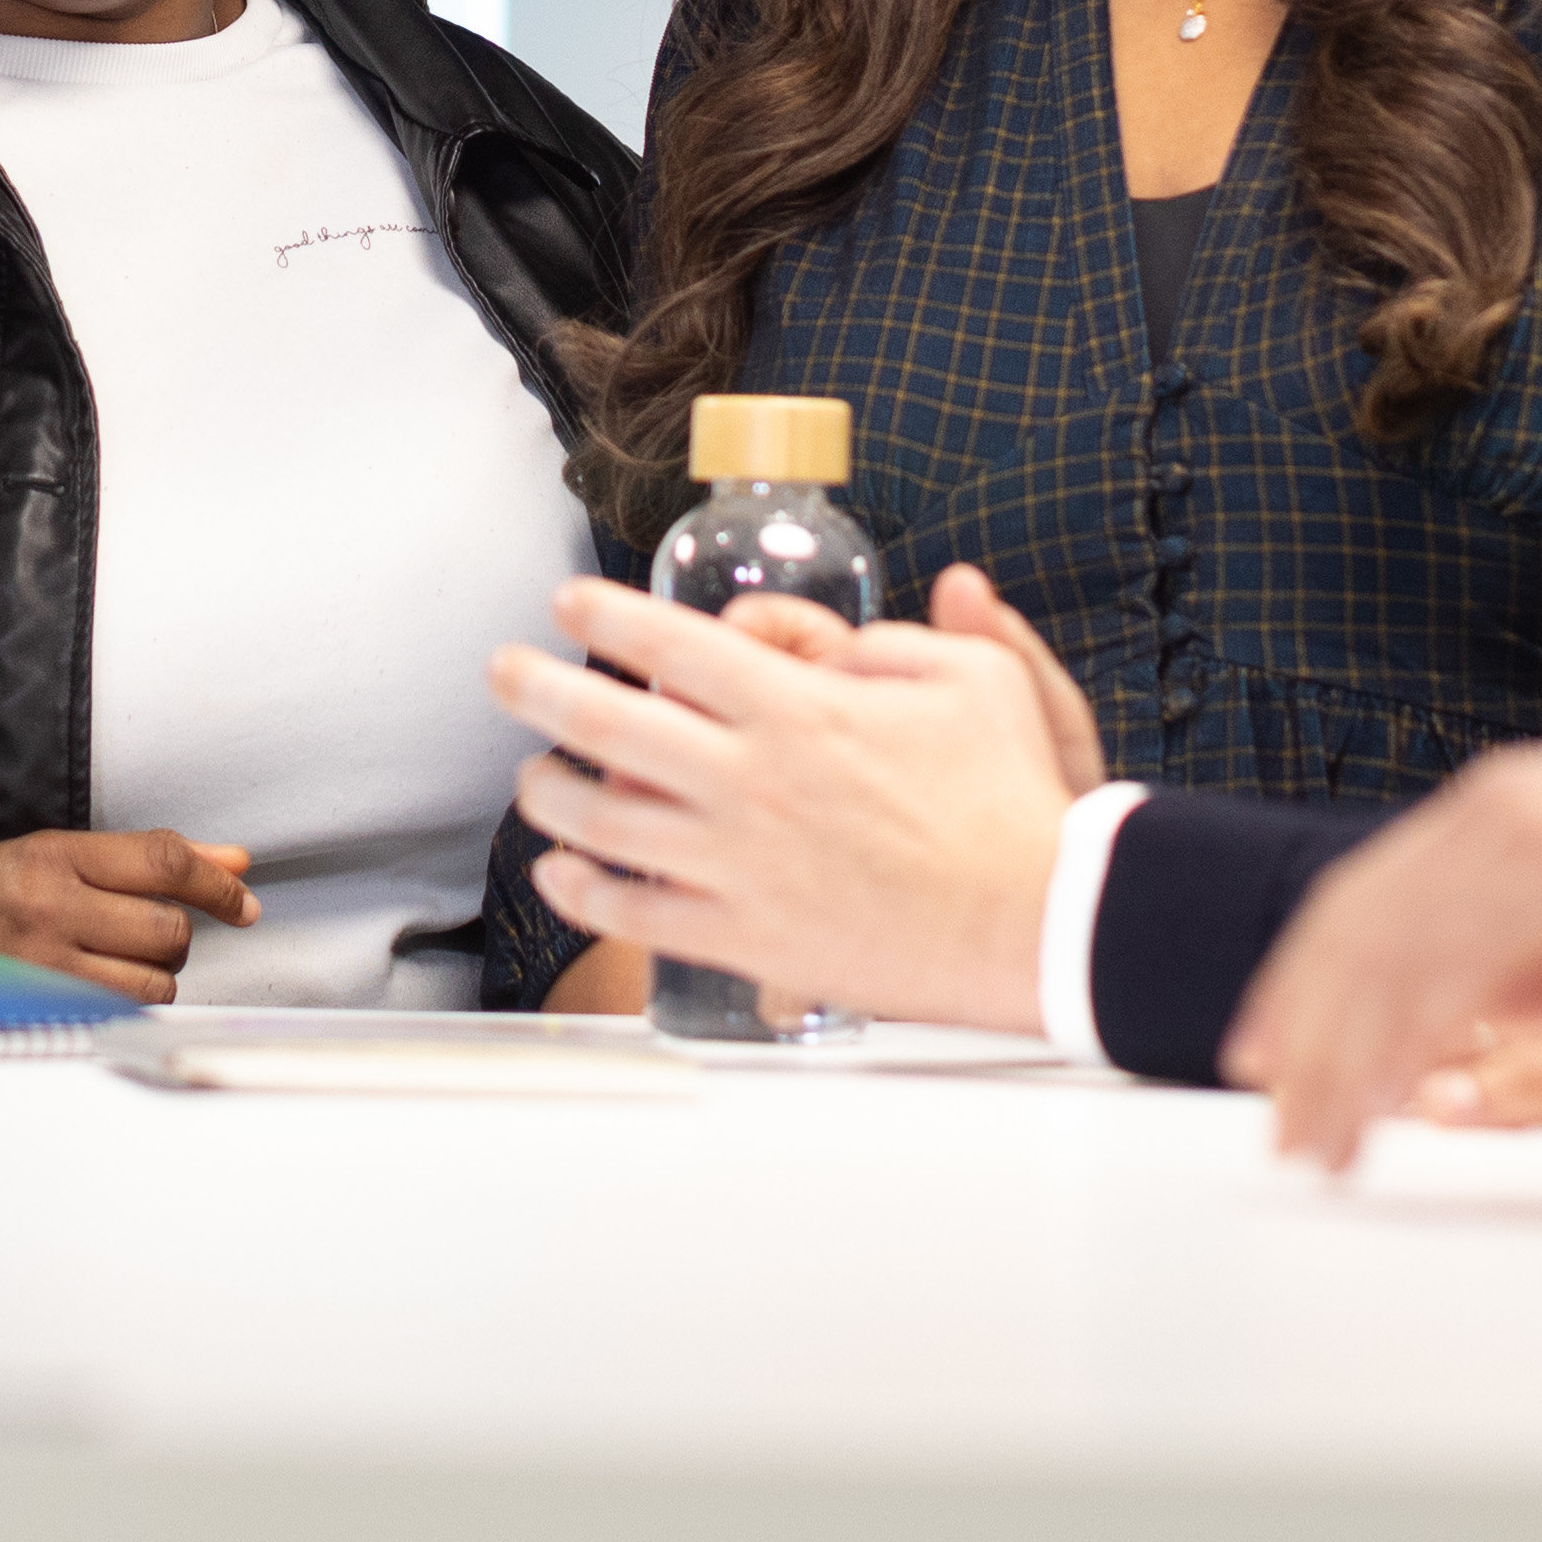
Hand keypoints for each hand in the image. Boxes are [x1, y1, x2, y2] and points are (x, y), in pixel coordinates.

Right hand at [0, 826, 253, 1001]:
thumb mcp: (65, 855)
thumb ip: (151, 858)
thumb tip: (235, 863)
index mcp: (55, 856)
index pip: (163, 861)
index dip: (216, 884)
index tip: (242, 901)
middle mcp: (51, 907)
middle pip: (169, 927)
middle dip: (173, 932)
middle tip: (140, 929)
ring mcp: (47, 965)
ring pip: (157, 978)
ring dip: (154, 971)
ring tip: (113, 956)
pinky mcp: (49, 1009)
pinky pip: (129, 1010)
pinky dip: (132, 999)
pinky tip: (101, 982)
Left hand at [490, 573, 1076, 1033]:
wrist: (1038, 922)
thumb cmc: (1010, 799)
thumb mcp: (973, 677)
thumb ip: (885, 640)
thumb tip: (814, 630)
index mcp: (799, 707)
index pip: (668, 643)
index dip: (603, 615)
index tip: (569, 603)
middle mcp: (751, 780)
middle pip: (605, 724)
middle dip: (535, 688)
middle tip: (504, 671)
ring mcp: (739, 864)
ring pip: (603, 823)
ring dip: (549, 793)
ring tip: (531, 777)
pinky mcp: (746, 938)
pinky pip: (636, 913)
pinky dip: (583, 890)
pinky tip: (562, 871)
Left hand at [1226, 710, 1541, 1170]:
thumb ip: (1538, 932)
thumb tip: (1479, 1010)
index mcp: (1496, 809)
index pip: (1360, 901)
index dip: (1298, 985)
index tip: (1259, 1057)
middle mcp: (1500, 813)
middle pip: (1359, 936)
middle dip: (1308, 1042)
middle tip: (1282, 1130)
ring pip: (1407, 959)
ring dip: (1356, 1061)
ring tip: (1332, 1142)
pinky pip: (1492, 968)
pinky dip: (1438, 1036)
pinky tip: (1414, 1096)